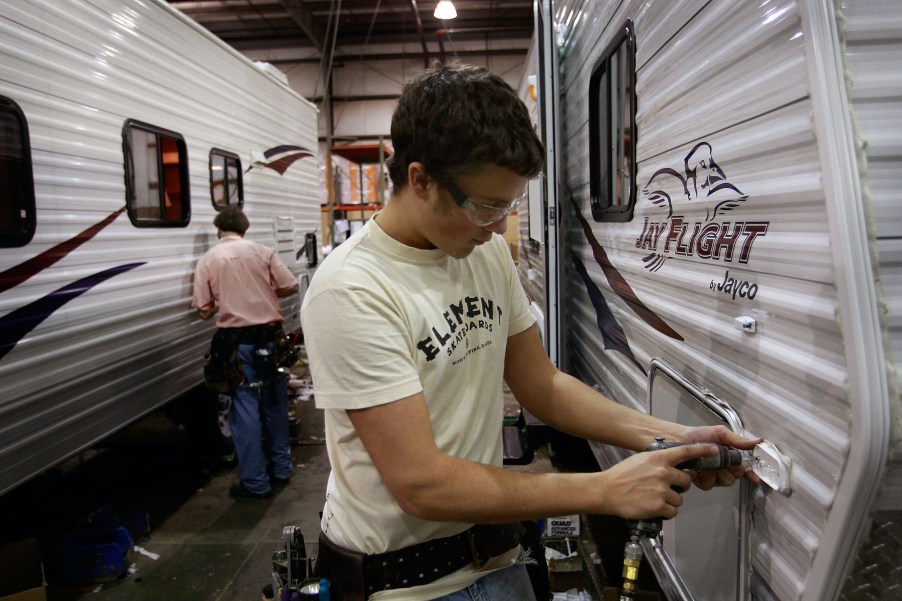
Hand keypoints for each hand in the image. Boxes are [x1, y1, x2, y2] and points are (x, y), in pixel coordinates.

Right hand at [597, 443, 729, 519]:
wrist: (606, 491)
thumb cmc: (621, 476)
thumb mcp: (640, 460)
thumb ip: (658, 462)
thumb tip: (671, 466)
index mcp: (658, 458)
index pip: (685, 452)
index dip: (702, 451)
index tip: (714, 450)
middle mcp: (662, 472)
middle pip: (686, 481)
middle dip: (679, 486)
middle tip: (666, 488)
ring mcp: (661, 490)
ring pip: (679, 498)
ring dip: (670, 501)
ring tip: (654, 499)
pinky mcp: (658, 506)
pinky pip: (672, 511)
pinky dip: (665, 511)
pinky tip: (653, 507)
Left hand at [677, 425, 761, 489]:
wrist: (678, 439)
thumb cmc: (698, 434)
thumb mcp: (720, 433)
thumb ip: (738, 440)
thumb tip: (758, 441)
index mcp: (730, 456)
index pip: (745, 468)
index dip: (751, 473)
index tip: (755, 478)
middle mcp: (723, 467)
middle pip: (736, 476)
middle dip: (731, 470)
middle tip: (724, 463)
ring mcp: (712, 475)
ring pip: (724, 481)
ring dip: (718, 473)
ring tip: (709, 464)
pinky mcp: (700, 481)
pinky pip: (709, 485)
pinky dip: (705, 477)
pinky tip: (699, 470)